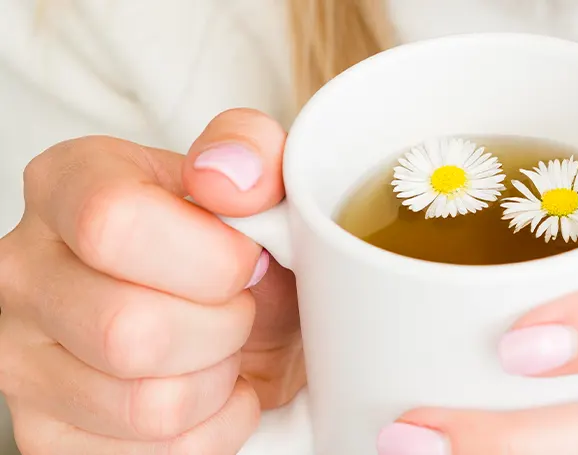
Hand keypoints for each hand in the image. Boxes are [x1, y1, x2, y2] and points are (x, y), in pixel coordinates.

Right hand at [0, 109, 304, 453]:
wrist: (230, 311)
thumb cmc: (236, 245)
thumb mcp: (255, 180)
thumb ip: (250, 152)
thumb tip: (228, 176)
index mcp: (67, 187)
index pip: (114, 223)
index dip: (211, 256)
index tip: (245, 259)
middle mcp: (23, 273)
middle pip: (129, 329)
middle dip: (225, 325)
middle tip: (239, 308)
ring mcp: (23, 362)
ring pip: (145, 405)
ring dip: (220, 380)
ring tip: (224, 346)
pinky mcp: (48, 433)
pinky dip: (214, 429)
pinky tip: (212, 388)